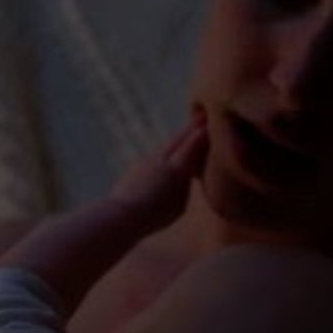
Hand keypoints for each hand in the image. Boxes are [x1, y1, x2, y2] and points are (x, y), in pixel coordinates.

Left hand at [108, 111, 209, 230]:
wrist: (122, 214)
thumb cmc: (155, 215)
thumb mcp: (179, 205)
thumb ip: (184, 185)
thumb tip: (185, 175)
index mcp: (176, 168)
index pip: (192, 145)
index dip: (201, 133)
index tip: (210, 122)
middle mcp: (160, 159)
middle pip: (177, 139)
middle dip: (190, 128)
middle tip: (201, 116)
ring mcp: (145, 161)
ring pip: (165, 145)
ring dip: (176, 137)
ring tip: (185, 132)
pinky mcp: (135, 168)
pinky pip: (155, 155)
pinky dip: (164, 150)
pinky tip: (165, 153)